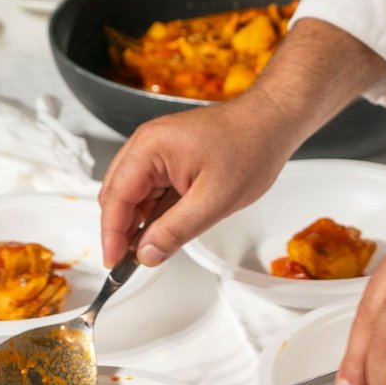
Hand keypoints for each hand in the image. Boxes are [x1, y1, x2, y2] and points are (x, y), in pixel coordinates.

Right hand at [98, 18, 385, 266]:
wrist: (273, 121)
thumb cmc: (250, 148)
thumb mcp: (214, 200)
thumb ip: (176, 230)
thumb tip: (146, 254)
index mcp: (149, 147)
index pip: (115, 197)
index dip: (111, 234)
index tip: (114, 263)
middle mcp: (146, 144)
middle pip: (118, 195)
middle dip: (122, 229)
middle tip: (131, 262)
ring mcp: (157, 149)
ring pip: (134, 194)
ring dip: (139, 221)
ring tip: (152, 249)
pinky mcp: (170, 156)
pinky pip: (152, 188)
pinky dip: (155, 211)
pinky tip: (165, 229)